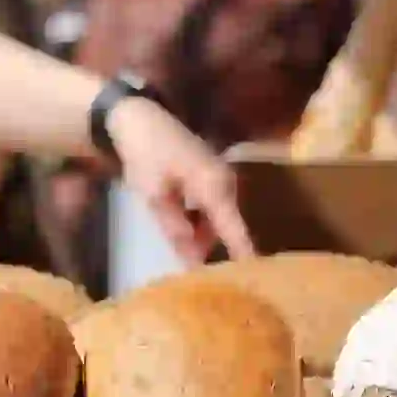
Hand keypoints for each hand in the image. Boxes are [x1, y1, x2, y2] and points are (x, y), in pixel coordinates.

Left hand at [107, 98, 254, 262]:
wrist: (139, 118)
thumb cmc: (145, 155)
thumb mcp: (154, 195)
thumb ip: (175, 227)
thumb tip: (194, 259)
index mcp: (214, 188)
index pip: (235, 230)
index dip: (245, 255)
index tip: (257, 277)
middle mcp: (225, 183)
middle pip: (227, 227)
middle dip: (217, 251)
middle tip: (205, 278)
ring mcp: (220, 178)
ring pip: (218, 219)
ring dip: (204, 237)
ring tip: (186, 256)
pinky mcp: (211, 177)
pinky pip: (212, 208)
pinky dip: (201, 222)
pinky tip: (183, 232)